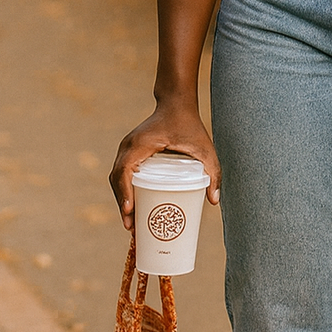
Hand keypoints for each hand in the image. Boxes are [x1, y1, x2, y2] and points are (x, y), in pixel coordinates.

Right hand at [109, 103, 220, 232]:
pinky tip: (132, 208)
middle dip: (123, 204)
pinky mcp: (130, 152)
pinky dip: (124, 191)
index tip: (129, 211)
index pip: (124, 171)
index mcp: (140, 145)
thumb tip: (215, 202)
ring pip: (117, 178)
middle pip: (117, 179)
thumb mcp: (204, 148)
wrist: (176, 103)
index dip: (125, 192)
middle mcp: (128, 147)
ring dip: (121, 199)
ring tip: (131, 224)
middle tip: (132, 228)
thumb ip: (212, 172)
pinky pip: (122, 173)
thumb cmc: (190, 125)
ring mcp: (126, 149)